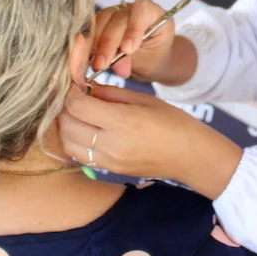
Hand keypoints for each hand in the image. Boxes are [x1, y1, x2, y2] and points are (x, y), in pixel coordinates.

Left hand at [59, 84, 242, 198]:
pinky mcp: (109, 171)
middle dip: (65, 108)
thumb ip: (111, 93)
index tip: (75, 84)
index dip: (71, 92)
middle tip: (75, 97)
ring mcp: (109, 161)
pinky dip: (75, 141)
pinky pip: (79, 156)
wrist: (190, 156)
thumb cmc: (173, 122)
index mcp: (123, 121)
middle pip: (67, 124)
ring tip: (79, 114)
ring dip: (67, 126)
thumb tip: (86, 86)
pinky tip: (86, 131)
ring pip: (68, 143)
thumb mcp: (144, 99)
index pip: (78, 105)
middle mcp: (112, 144)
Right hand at [90, 0, 174, 80]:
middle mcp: (133, 9)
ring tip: (97, 65)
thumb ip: (131, 59)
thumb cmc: (153, 59)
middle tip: (103, 65)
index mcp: (154, 13)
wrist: (148, 60)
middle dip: (109, 44)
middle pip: (118, 18)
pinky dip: (89, 45)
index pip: (142, 10)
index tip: (128, 50)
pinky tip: (90, 58)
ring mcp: (116, 12)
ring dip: (96, 45)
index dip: (133, 28)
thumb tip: (112, 63)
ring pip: (101, 21)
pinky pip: (91, 28)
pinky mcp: (102, 20)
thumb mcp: (148, 62)